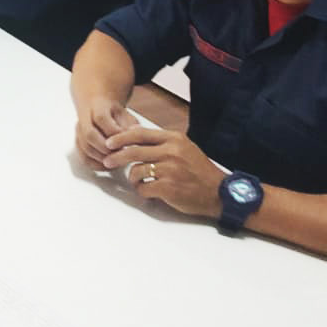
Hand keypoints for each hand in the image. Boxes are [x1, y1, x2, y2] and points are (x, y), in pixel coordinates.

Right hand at [75, 96, 136, 168]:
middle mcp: (84, 118)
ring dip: (102, 158)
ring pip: (85, 148)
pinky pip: (83, 157)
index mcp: (97, 107)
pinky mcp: (78, 144)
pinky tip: (108, 165)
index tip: (126, 140)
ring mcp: (78, 132)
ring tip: (117, 160)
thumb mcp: (126, 115)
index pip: (101, 118)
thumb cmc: (115, 114)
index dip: (113, 132)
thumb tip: (134, 136)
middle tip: (120, 153)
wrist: (98, 110)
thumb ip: (130, 125)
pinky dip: (96, 164)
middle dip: (106, 148)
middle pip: (89, 134)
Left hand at [101, 126, 223, 217]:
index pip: (139, 134)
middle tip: (107, 162)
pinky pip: (143, 188)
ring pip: (135, 171)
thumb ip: (163, 143)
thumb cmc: (199, 171)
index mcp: (174, 139)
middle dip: (115, 157)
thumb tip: (135, 138)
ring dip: (133, 178)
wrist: (219, 192)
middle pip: (132, 151)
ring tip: (139, 182)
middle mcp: (171, 151)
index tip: (109, 143)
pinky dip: (143, 191)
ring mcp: (169, 169)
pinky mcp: (167, 187)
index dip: (121, 138)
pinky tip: (149, 191)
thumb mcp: (184, 148)